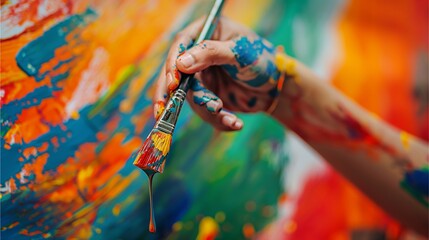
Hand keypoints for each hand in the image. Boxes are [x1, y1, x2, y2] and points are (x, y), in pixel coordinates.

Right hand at [153, 17, 281, 130]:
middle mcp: (199, 54)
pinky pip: (204, 110)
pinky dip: (217, 120)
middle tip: (168, 112)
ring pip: (191, 96)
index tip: (174, 83)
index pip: (181, 44)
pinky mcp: (208, 95)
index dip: (173, 64)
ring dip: (207, 110)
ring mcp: (202, 76)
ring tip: (228, 117)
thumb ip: (211, 54)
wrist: (278, 86)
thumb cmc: (263, 60)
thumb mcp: (240, 52)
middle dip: (177, 95)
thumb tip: (181, 63)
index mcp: (206, 32)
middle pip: (177, 73)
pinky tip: (235, 124)